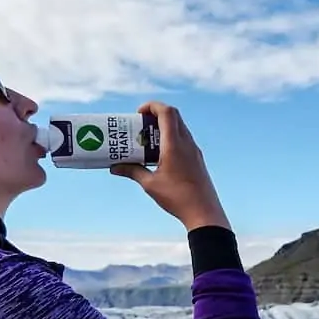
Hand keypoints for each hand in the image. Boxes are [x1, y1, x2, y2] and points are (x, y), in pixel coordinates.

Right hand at [110, 101, 230, 230]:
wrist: (204, 212)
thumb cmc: (177, 198)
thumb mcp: (150, 184)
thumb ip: (132, 171)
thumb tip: (114, 167)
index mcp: (175, 145)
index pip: (167, 112)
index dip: (152, 106)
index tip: (138, 113)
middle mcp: (187, 143)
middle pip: (174, 116)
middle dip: (155, 115)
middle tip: (140, 125)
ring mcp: (195, 150)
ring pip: (180, 128)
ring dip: (164, 127)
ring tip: (147, 141)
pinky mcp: (197, 159)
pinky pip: (184, 140)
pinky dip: (171, 138)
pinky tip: (160, 155)